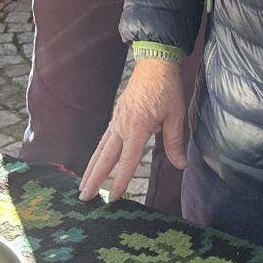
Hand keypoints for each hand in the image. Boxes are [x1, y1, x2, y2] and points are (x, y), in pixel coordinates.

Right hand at [78, 57, 186, 201]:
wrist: (154, 63)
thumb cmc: (167, 88)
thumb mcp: (176, 115)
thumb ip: (174, 142)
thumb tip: (180, 165)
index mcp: (136, 127)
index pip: (127, 160)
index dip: (120, 181)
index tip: (112, 198)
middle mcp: (122, 125)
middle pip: (105, 157)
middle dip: (94, 179)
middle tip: (84, 198)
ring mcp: (116, 120)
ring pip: (100, 149)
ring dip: (91, 168)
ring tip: (82, 185)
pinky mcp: (117, 116)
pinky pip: (104, 139)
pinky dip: (97, 154)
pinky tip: (95, 162)